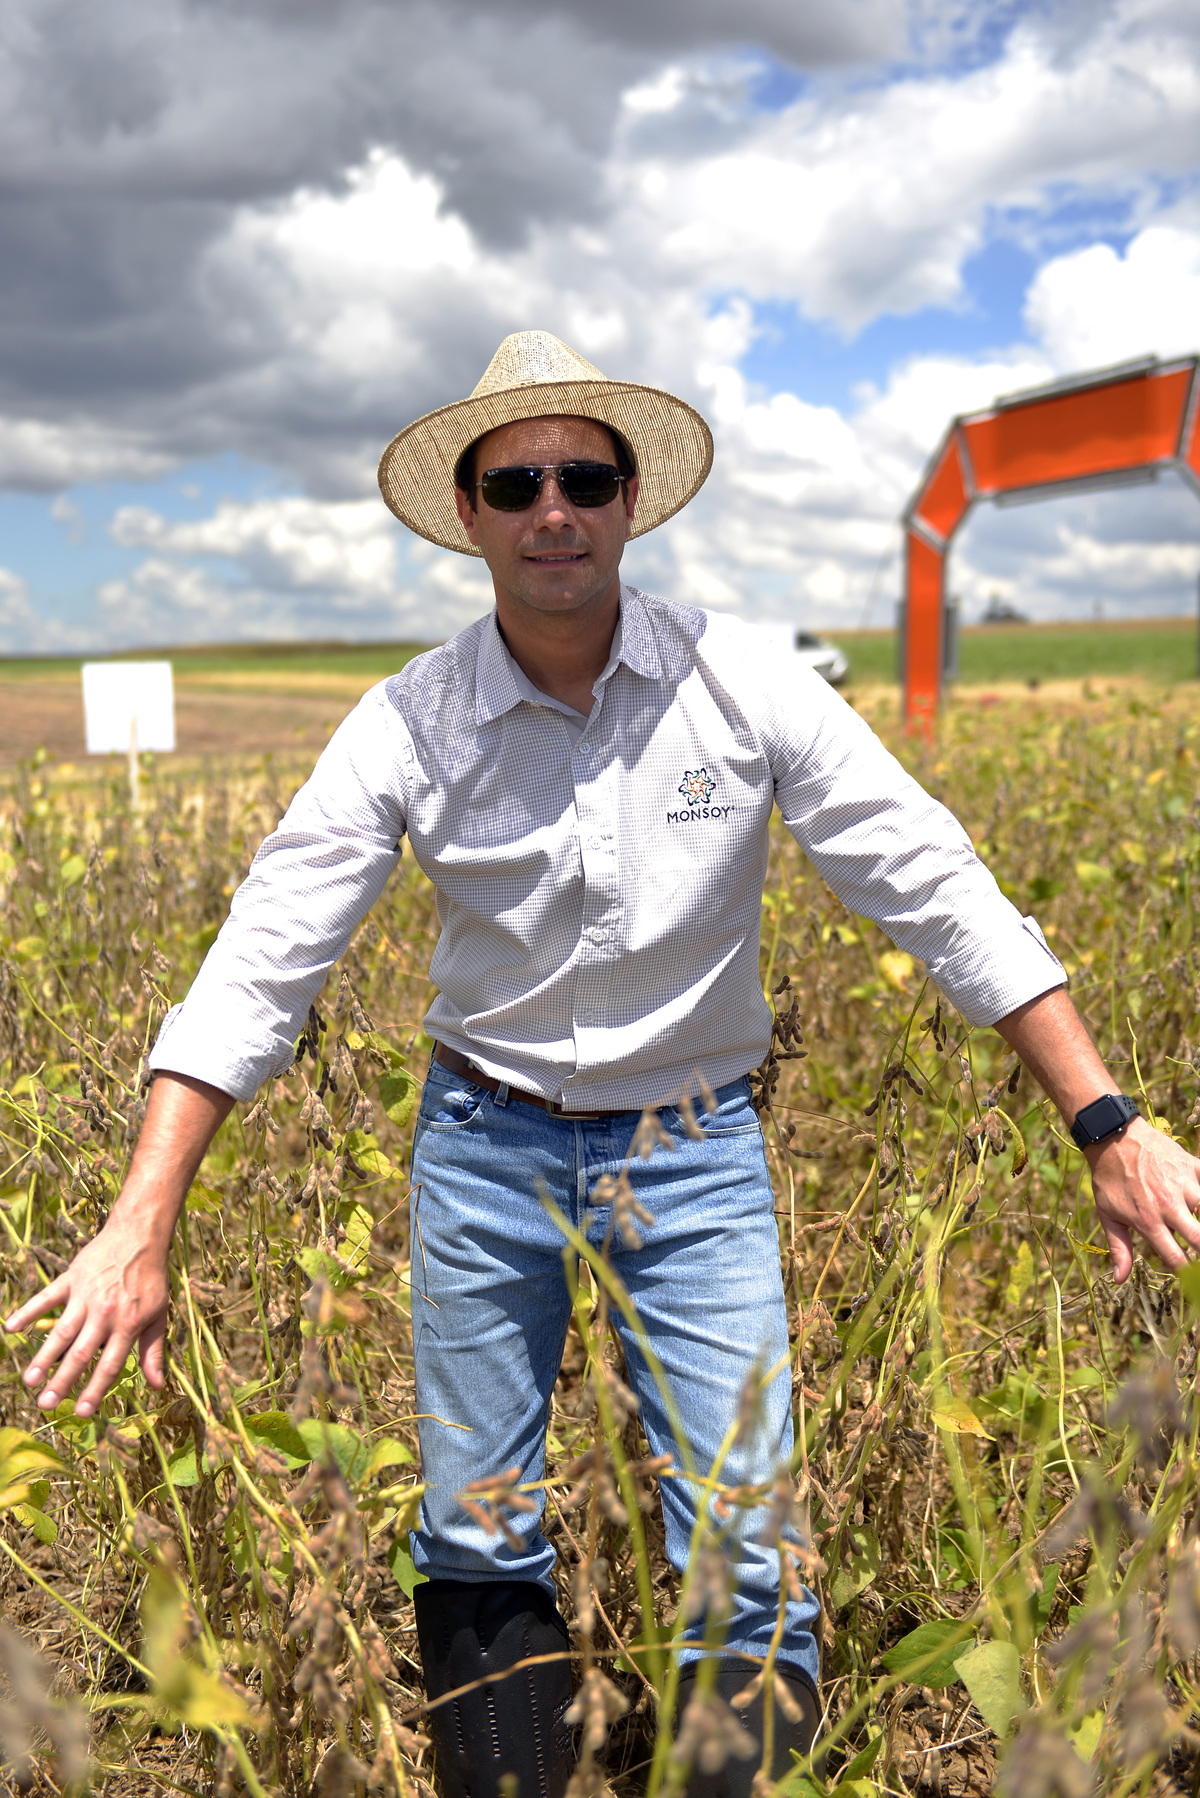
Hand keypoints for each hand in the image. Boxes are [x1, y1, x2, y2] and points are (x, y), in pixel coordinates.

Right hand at [3, 1068, 232, 1415]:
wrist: (140, 1236)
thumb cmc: (151, 1280)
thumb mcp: (159, 1315)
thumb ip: (153, 1351)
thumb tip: (158, 1387)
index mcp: (128, 1325)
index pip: (110, 1365)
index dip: (96, 1390)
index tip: (82, 1413)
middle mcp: (105, 1313)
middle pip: (81, 1354)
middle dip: (62, 1381)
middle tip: (45, 1405)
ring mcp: (85, 1296)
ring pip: (61, 1331)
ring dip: (44, 1356)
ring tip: (30, 1380)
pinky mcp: (71, 1279)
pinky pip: (46, 1298)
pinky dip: (29, 1311)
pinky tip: (11, 1327)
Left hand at [1087, 1117, 1199, 1281]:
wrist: (1113, 1138)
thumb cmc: (1109, 1179)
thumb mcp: (1107, 1214)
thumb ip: (1119, 1248)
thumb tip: (1120, 1279)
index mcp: (1148, 1221)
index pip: (1176, 1257)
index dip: (1187, 1272)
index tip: (1190, 1276)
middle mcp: (1168, 1205)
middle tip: (1197, 1250)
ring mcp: (1183, 1184)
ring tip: (1195, 1224)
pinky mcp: (1192, 1166)